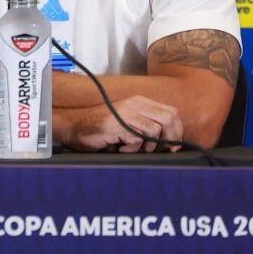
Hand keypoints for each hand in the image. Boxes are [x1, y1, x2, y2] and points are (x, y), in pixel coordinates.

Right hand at [66, 96, 183, 152]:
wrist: (75, 127)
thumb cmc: (104, 130)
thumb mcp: (131, 124)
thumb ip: (149, 127)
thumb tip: (173, 145)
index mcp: (141, 102)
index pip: (172, 113)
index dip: (177, 132)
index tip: (171, 147)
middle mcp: (135, 104)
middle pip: (169, 119)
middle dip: (169, 140)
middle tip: (157, 151)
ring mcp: (125, 113)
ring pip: (154, 131)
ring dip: (146, 147)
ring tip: (132, 148)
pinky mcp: (116, 124)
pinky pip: (136, 140)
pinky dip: (131, 150)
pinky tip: (119, 147)